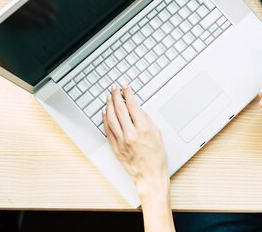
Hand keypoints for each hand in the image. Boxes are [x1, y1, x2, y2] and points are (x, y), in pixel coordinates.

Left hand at [103, 85, 168, 200]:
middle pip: (120, 109)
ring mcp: (121, 141)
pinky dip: (105, 119)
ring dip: (109, 105)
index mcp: (143, 128)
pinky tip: (104, 112)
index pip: (132, 105)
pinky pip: (107, 130)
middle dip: (116, 96)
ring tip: (109, 97)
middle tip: (114, 88)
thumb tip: (136, 108)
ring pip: (111, 118)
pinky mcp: (115, 147)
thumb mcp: (157, 132)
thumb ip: (146, 119)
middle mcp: (131, 134)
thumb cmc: (156, 155)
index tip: (125, 87)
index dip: (128, 94)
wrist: (150, 174)